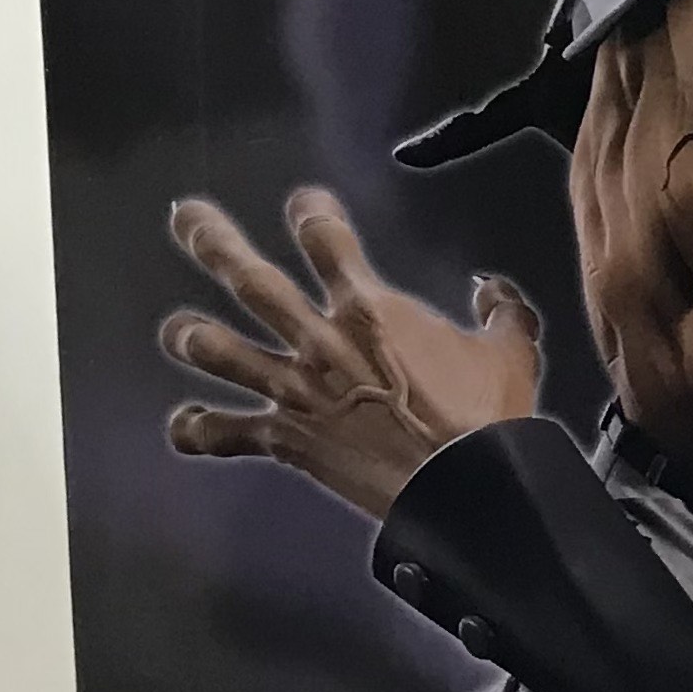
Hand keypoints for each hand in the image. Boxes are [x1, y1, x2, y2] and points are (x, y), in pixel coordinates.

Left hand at [161, 189, 542, 519]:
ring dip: (192, 337)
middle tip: (187, 217)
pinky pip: (224, 433)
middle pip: (251, 278)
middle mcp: (320, 340)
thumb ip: (501, 312)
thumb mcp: (511, 353)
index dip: (312, 213)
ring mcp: (296, 391)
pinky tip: (187, 425)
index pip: (326, 237)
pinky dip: (197, 431)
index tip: (306, 206)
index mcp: (371, 309)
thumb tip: (493, 289)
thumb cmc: (488, 417)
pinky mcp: (287, 440)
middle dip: (213, 241)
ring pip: (219, 350)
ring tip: (181, 331)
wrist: (467, 485)